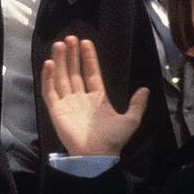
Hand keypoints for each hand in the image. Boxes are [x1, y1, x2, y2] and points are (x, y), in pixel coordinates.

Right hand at [41, 36, 148, 155]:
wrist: (97, 155)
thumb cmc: (113, 140)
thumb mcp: (130, 120)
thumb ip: (137, 105)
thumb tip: (145, 89)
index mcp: (97, 98)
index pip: (91, 73)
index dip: (88, 58)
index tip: (86, 42)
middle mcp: (80, 98)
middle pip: (74, 71)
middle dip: (72, 55)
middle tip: (69, 38)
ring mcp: (67, 103)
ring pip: (61, 77)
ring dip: (60, 61)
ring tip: (59, 44)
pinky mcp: (56, 110)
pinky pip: (50, 90)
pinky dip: (48, 77)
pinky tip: (49, 63)